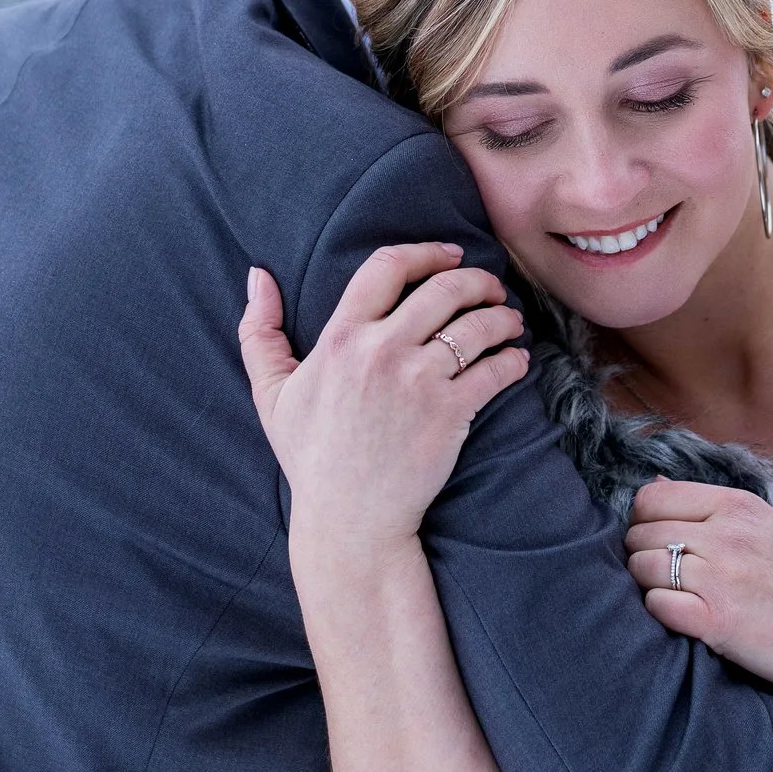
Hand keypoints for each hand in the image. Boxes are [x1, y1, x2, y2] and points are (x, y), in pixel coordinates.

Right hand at [240, 243, 529, 550]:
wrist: (348, 519)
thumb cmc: (311, 457)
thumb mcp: (271, 392)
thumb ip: (258, 332)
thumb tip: (256, 276)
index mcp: (341, 337)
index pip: (387, 266)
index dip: (426, 252)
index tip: (450, 255)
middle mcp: (381, 350)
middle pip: (445, 288)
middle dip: (478, 281)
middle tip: (492, 290)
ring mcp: (419, 380)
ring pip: (478, 324)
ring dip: (503, 317)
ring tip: (509, 323)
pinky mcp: (450, 412)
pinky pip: (496, 369)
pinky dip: (513, 360)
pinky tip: (516, 361)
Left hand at [623, 479, 772, 697]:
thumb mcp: (767, 525)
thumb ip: (711, 508)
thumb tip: (653, 484)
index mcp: (737, 505)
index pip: (651, 498)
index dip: (644, 521)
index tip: (659, 541)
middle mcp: (725, 535)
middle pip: (640, 534)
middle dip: (643, 555)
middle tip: (668, 576)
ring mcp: (720, 578)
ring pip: (643, 569)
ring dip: (649, 586)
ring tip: (678, 598)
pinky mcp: (716, 622)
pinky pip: (657, 607)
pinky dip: (661, 614)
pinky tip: (686, 619)